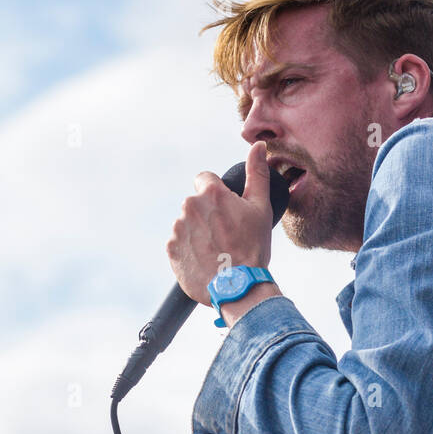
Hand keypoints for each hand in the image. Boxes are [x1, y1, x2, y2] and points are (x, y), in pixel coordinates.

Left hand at [166, 141, 272, 304]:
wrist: (238, 287)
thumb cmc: (253, 248)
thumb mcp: (261, 208)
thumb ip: (257, 174)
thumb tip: (258, 146)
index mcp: (210, 193)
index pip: (204, 179)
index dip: (215, 194)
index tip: (224, 211)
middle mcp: (190, 207)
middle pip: (195, 204)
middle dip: (207, 215)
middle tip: (224, 236)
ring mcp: (178, 229)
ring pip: (186, 224)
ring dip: (197, 233)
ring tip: (216, 251)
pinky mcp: (171, 250)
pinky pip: (178, 244)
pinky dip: (189, 250)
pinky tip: (205, 260)